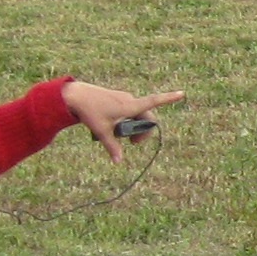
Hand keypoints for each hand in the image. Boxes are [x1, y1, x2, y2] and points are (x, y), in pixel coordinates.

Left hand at [62, 79, 185, 160]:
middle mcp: (129, 100)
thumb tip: (118, 162)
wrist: (74, 95)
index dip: (169, 98)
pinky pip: (127, 110)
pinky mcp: (116, 98)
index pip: (154, 101)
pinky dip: (124, 120)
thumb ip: (112, 147)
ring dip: (131, 126)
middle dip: (143, 131)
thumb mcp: (102, 132)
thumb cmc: (89, 112)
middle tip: (132, 144)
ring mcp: (123, 98)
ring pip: (135, 114)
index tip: (182, 93)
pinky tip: (109, 125)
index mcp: (130, 106)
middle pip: (146, 116)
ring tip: (115, 133)